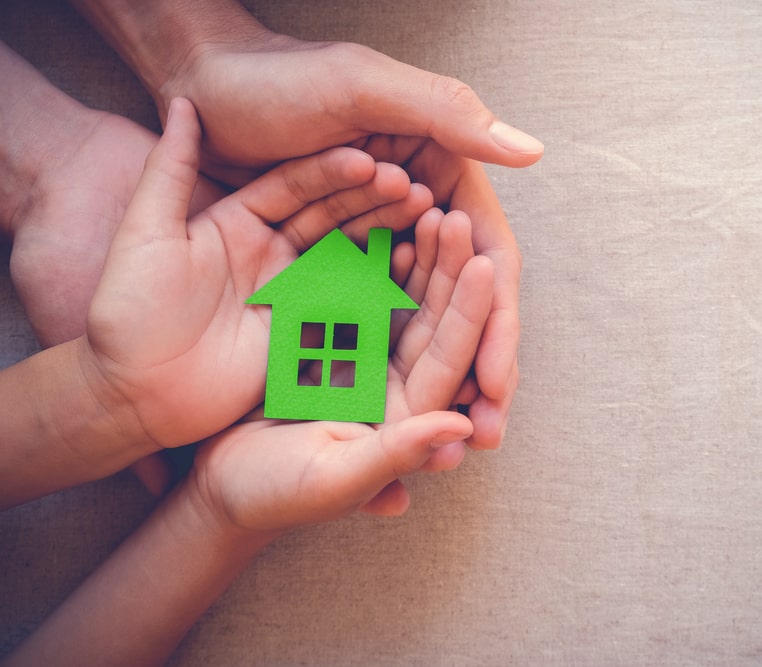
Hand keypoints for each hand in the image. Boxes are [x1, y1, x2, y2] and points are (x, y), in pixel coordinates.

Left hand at [82, 97, 433, 450]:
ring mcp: (290, 291)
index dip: (331, 171)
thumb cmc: (128, 311)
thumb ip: (169, 169)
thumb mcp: (146, 232)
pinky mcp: (302, 330)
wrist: (133, 393)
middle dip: (369, 198)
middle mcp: (270, 251)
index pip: (293, 185)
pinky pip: (346, 302)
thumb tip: (183, 100)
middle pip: (329, 215)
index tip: (368, 158)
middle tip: (409, 185)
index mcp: (237, 221)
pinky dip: (377, 283)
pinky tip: (407, 263)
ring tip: (422, 215)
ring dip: (381, 233)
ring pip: (345, 254)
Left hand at [161, 35, 526, 448]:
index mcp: (441, 171)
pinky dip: (389, 361)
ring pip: (423, 319)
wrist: (202, 88)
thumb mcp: (362, 87)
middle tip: (490, 432)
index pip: (489, 257)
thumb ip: (447, 116)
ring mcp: (375, 240)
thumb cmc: (280, 78)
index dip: (501, 322)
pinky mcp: (331, 260)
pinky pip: (370, 317)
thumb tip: (532, 153)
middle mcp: (416, 212)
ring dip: (445, 379)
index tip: (499, 383)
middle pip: (463, 300)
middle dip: (481, 368)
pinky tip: (399, 410)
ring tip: (454, 442)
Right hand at [190, 209, 493, 531]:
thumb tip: (461, 430)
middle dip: (446, 269)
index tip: (481, 265)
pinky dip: (369, 258)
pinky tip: (380, 221)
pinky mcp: (328, 338)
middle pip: (430, 319)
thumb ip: (394, 454)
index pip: (447, 359)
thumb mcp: (333, 478)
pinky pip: (356, 291)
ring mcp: (363, 356)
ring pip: (399, 298)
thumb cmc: (273, 495)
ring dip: (414, 255)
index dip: (466, 314)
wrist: (217, 485)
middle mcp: (394, 383)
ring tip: (426, 205)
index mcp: (406, 416)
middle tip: (455, 218)